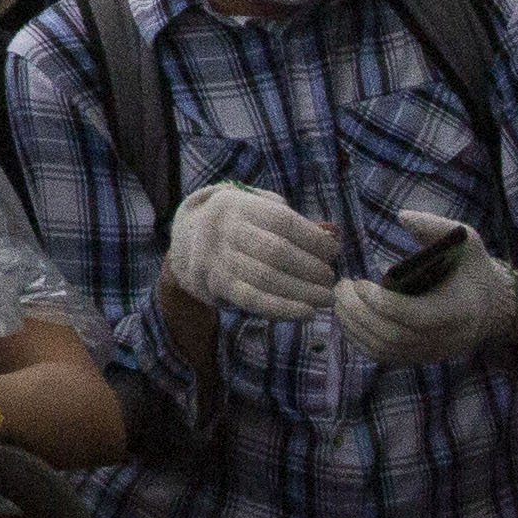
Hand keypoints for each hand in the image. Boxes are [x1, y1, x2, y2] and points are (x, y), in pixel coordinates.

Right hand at [166, 179, 343, 322]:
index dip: (313, 239)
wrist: (184, 242)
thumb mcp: (254, 210)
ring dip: (304, 292)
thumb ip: (290, 221)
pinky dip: (284, 309)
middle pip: (276, 251)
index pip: (282, 221)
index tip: (333, 252)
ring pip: (267, 278)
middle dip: (311, 268)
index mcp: (235, 204)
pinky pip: (253, 299)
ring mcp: (214, 256)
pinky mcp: (213, 283)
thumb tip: (332, 235)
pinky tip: (307, 312)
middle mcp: (221, 227)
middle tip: (330, 279)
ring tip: (326, 298)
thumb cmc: (235, 226)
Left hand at [332, 211, 517, 366]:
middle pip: (392, 335)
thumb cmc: (470, 267)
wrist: (490, 305)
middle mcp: (446, 337)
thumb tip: (403, 216)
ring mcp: (432, 351)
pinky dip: (357, 337)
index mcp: (459, 309)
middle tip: (340, 286)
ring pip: (383, 349)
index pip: (415, 316)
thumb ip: (436, 227)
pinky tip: (347, 314)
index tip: (360, 281)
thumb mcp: (466, 241)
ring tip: (339, 296)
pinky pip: (382, 356)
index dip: (381, 302)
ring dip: (352, 323)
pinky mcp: (419, 356)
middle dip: (357, 311)